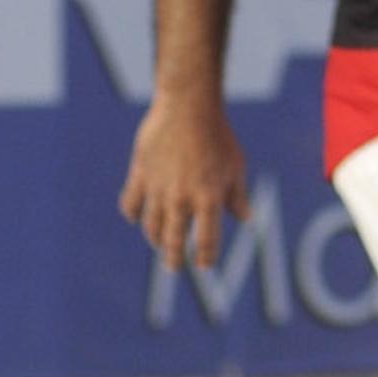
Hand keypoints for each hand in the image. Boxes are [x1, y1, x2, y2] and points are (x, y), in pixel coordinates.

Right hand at [119, 91, 250, 269]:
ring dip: (155, 238)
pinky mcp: (140, 174)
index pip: (207, 241)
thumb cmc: (219, 137)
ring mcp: (158, 188)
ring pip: (151, 225)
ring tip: (158, 244)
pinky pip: (130, 203)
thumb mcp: (236, 167)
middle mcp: (182, 199)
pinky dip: (132, 214)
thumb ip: (238, 197)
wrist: (188, 108)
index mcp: (209, 200)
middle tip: (173, 268)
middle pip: (174, 240)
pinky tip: (136, 218)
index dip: (206, 257)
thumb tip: (246, 219)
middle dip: (174, 258)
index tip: (205, 265)